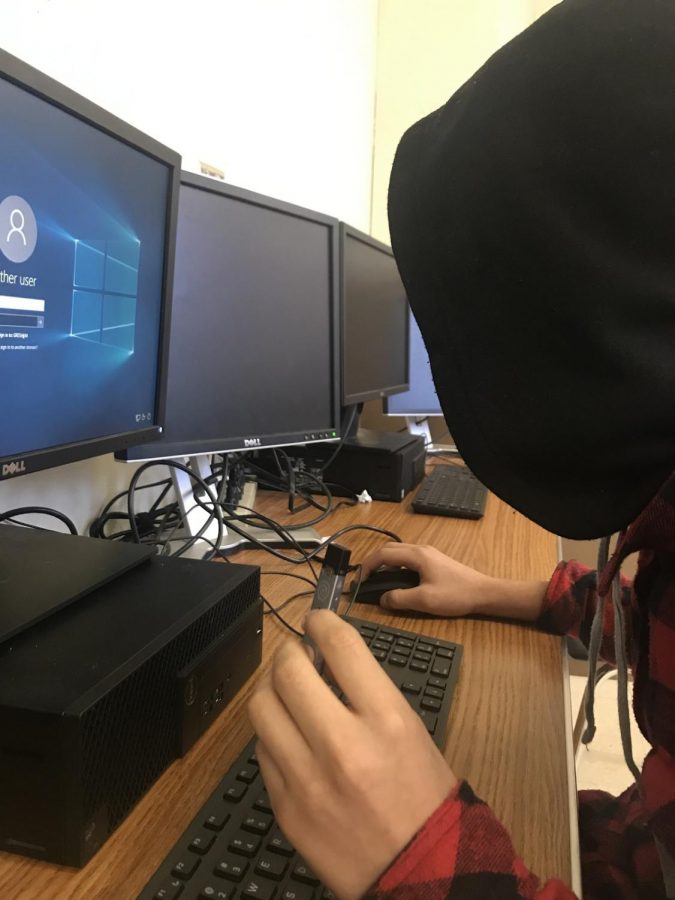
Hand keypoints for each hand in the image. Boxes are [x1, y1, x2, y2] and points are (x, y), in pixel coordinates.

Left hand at [248, 610, 456, 898]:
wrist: (420, 873)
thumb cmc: (423, 795)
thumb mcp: (409, 729)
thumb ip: (366, 691)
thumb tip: (325, 659)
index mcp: (387, 719)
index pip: (340, 645)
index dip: (322, 621)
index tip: (317, 619)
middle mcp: (343, 744)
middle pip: (289, 670)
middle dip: (290, 651)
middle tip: (297, 653)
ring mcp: (307, 778)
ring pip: (262, 705)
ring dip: (272, 687)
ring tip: (286, 690)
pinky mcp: (284, 806)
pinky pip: (262, 749)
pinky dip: (272, 732)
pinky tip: (288, 734)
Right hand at [358, 542, 495, 615]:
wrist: (483, 593)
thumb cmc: (456, 595)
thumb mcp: (424, 601)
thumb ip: (399, 599)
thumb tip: (382, 599)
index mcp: (416, 556)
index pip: (383, 554)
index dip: (367, 566)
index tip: (359, 581)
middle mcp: (421, 550)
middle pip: (389, 549)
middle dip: (373, 563)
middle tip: (365, 580)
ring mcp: (428, 554)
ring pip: (399, 553)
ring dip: (385, 564)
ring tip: (378, 581)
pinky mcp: (434, 560)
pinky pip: (408, 558)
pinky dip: (396, 566)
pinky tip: (398, 582)